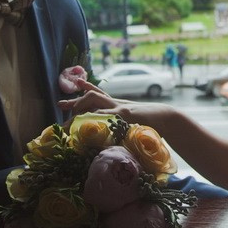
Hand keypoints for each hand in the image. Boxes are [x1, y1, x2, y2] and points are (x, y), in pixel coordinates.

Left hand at [58, 81, 175, 132]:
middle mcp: (116, 103)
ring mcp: (120, 107)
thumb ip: (122, 126)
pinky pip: (107, 113)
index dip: (83, 92)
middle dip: (75, 101)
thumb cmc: (151, 124)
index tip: (70, 92)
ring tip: (70, 114)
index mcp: (117, 105)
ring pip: (95, 99)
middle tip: (59, 105)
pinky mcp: (125, 114)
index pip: (97, 94)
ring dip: (81, 105)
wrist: (167, 119)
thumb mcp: (133, 124)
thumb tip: (112, 136)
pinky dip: (97, 116)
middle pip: (91, 96)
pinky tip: (87, 119)